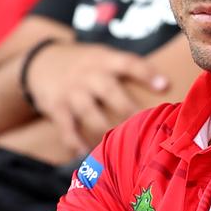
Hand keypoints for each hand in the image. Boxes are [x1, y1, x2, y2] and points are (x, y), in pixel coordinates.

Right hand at [26, 41, 167, 150]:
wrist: (40, 62)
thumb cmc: (87, 65)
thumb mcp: (104, 57)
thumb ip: (128, 70)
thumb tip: (170, 88)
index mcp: (105, 60)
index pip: (128, 63)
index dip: (146, 73)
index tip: (165, 85)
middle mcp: (88, 75)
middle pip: (109, 90)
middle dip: (127, 107)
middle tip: (147, 125)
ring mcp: (71, 92)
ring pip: (89, 112)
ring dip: (104, 129)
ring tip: (121, 145)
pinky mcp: (55, 107)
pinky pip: (66, 128)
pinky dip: (74, 142)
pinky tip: (85, 153)